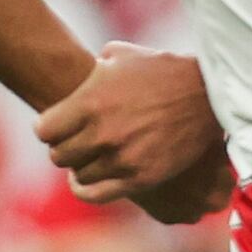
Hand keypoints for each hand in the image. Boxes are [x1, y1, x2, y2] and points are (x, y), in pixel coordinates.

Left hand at [35, 45, 229, 219]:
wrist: (208, 95)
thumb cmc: (163, 70)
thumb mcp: (122, 56)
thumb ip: (94, 67)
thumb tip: (82, 69)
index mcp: (90, 102)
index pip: (44, 130)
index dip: (48, 127)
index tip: (55, 126)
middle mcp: (102, 133)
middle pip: (59, 155)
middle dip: (64, 147)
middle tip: (73, 142)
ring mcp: (122, 158)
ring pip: (78, 175)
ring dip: (80, 166)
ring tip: (88, 157)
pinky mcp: (141, 178)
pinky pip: (97, 194)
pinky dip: (86, 189)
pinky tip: (85, 181)